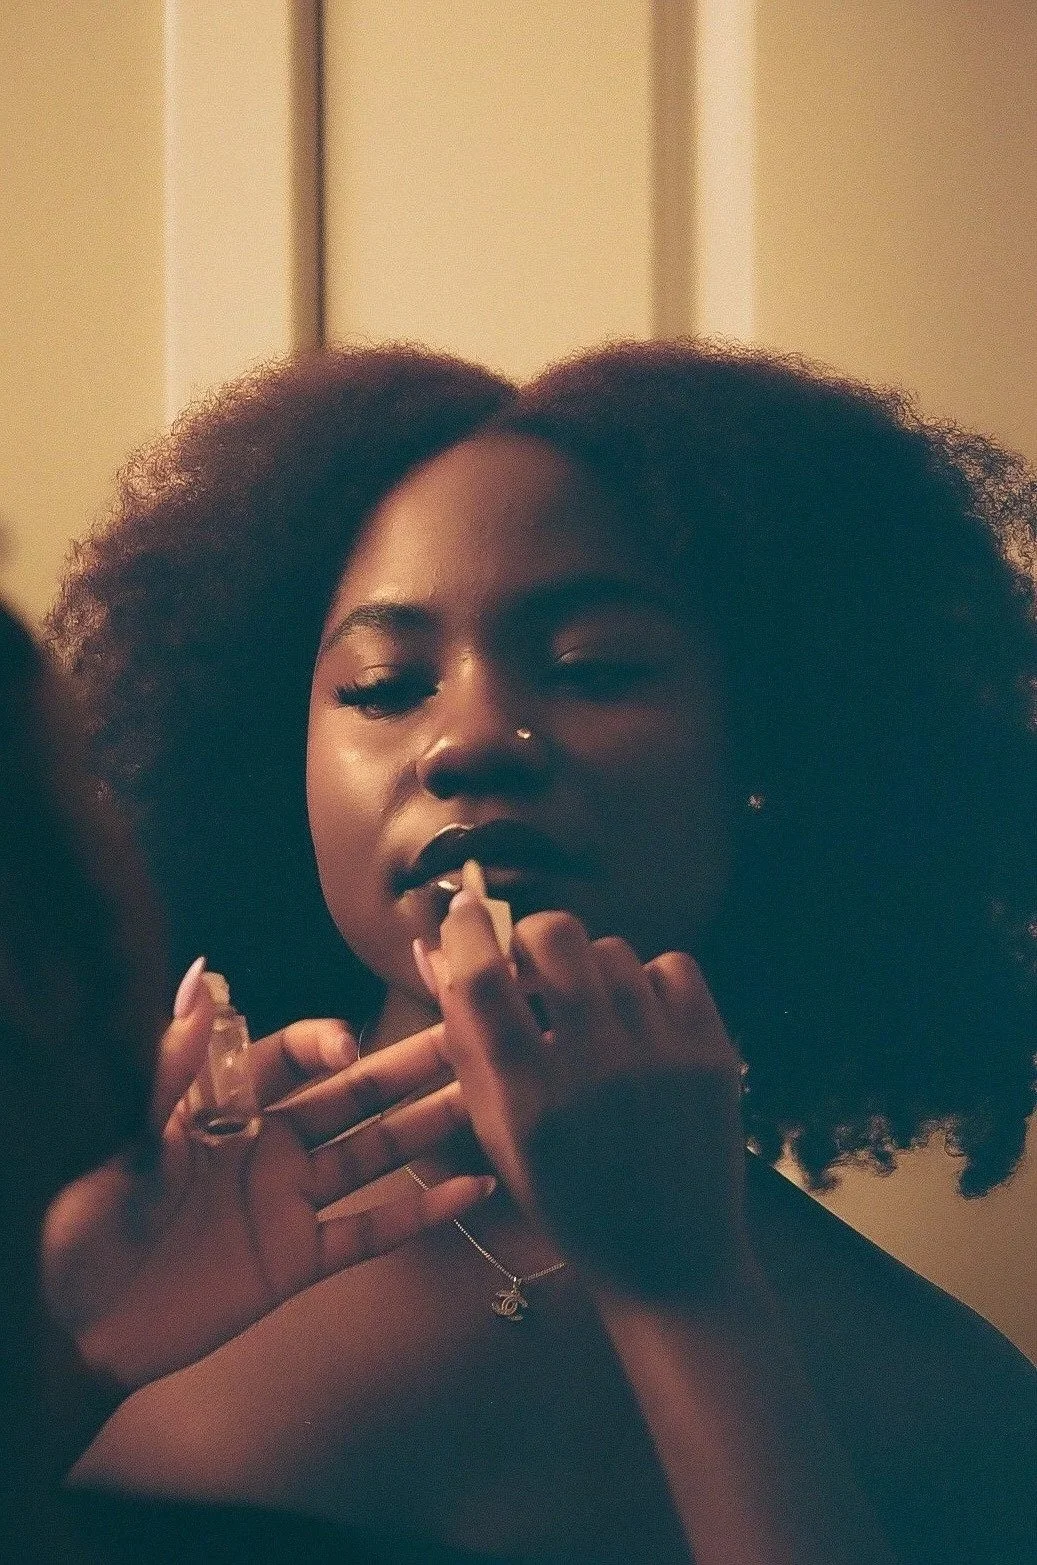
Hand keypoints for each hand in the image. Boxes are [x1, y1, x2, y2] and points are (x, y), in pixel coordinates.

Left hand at [41, 984, 492, 1390]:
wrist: (74, 1327)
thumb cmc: (81, 1222)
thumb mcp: (121, 1140)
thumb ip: (171, 1069)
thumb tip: (201, 983)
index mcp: (222, 1106)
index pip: (289, 1055)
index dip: (322, 1042)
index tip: (346, 1048)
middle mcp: (266, 1144)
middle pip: (350, 1096)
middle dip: (407, 1065)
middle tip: (468, 1034)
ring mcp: (288, 1202)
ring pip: (374, 1153)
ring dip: (428, 1125)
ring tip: (487, 1097)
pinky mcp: (298, 1260)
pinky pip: (370, 1232)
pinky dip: (423, 1212)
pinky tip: (474, 1188)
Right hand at [428, 893, 750, 1304]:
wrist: (671, 1258)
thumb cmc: (568, 1199)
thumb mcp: (499, 1133)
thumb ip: (464, 1041)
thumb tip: (433, 950)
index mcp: (530, 1099)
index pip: (485, 979)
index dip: (467, 930)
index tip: (465, 913)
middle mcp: (596, 1071)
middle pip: (556, 936)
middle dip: (531, 937)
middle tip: (531, 967)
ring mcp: (662, 1058)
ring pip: (613, 949)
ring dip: (589, 967)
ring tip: (589, 1011)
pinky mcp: (712, 1054)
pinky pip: (673, 967)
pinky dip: (648, 981)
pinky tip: (637, 1020)